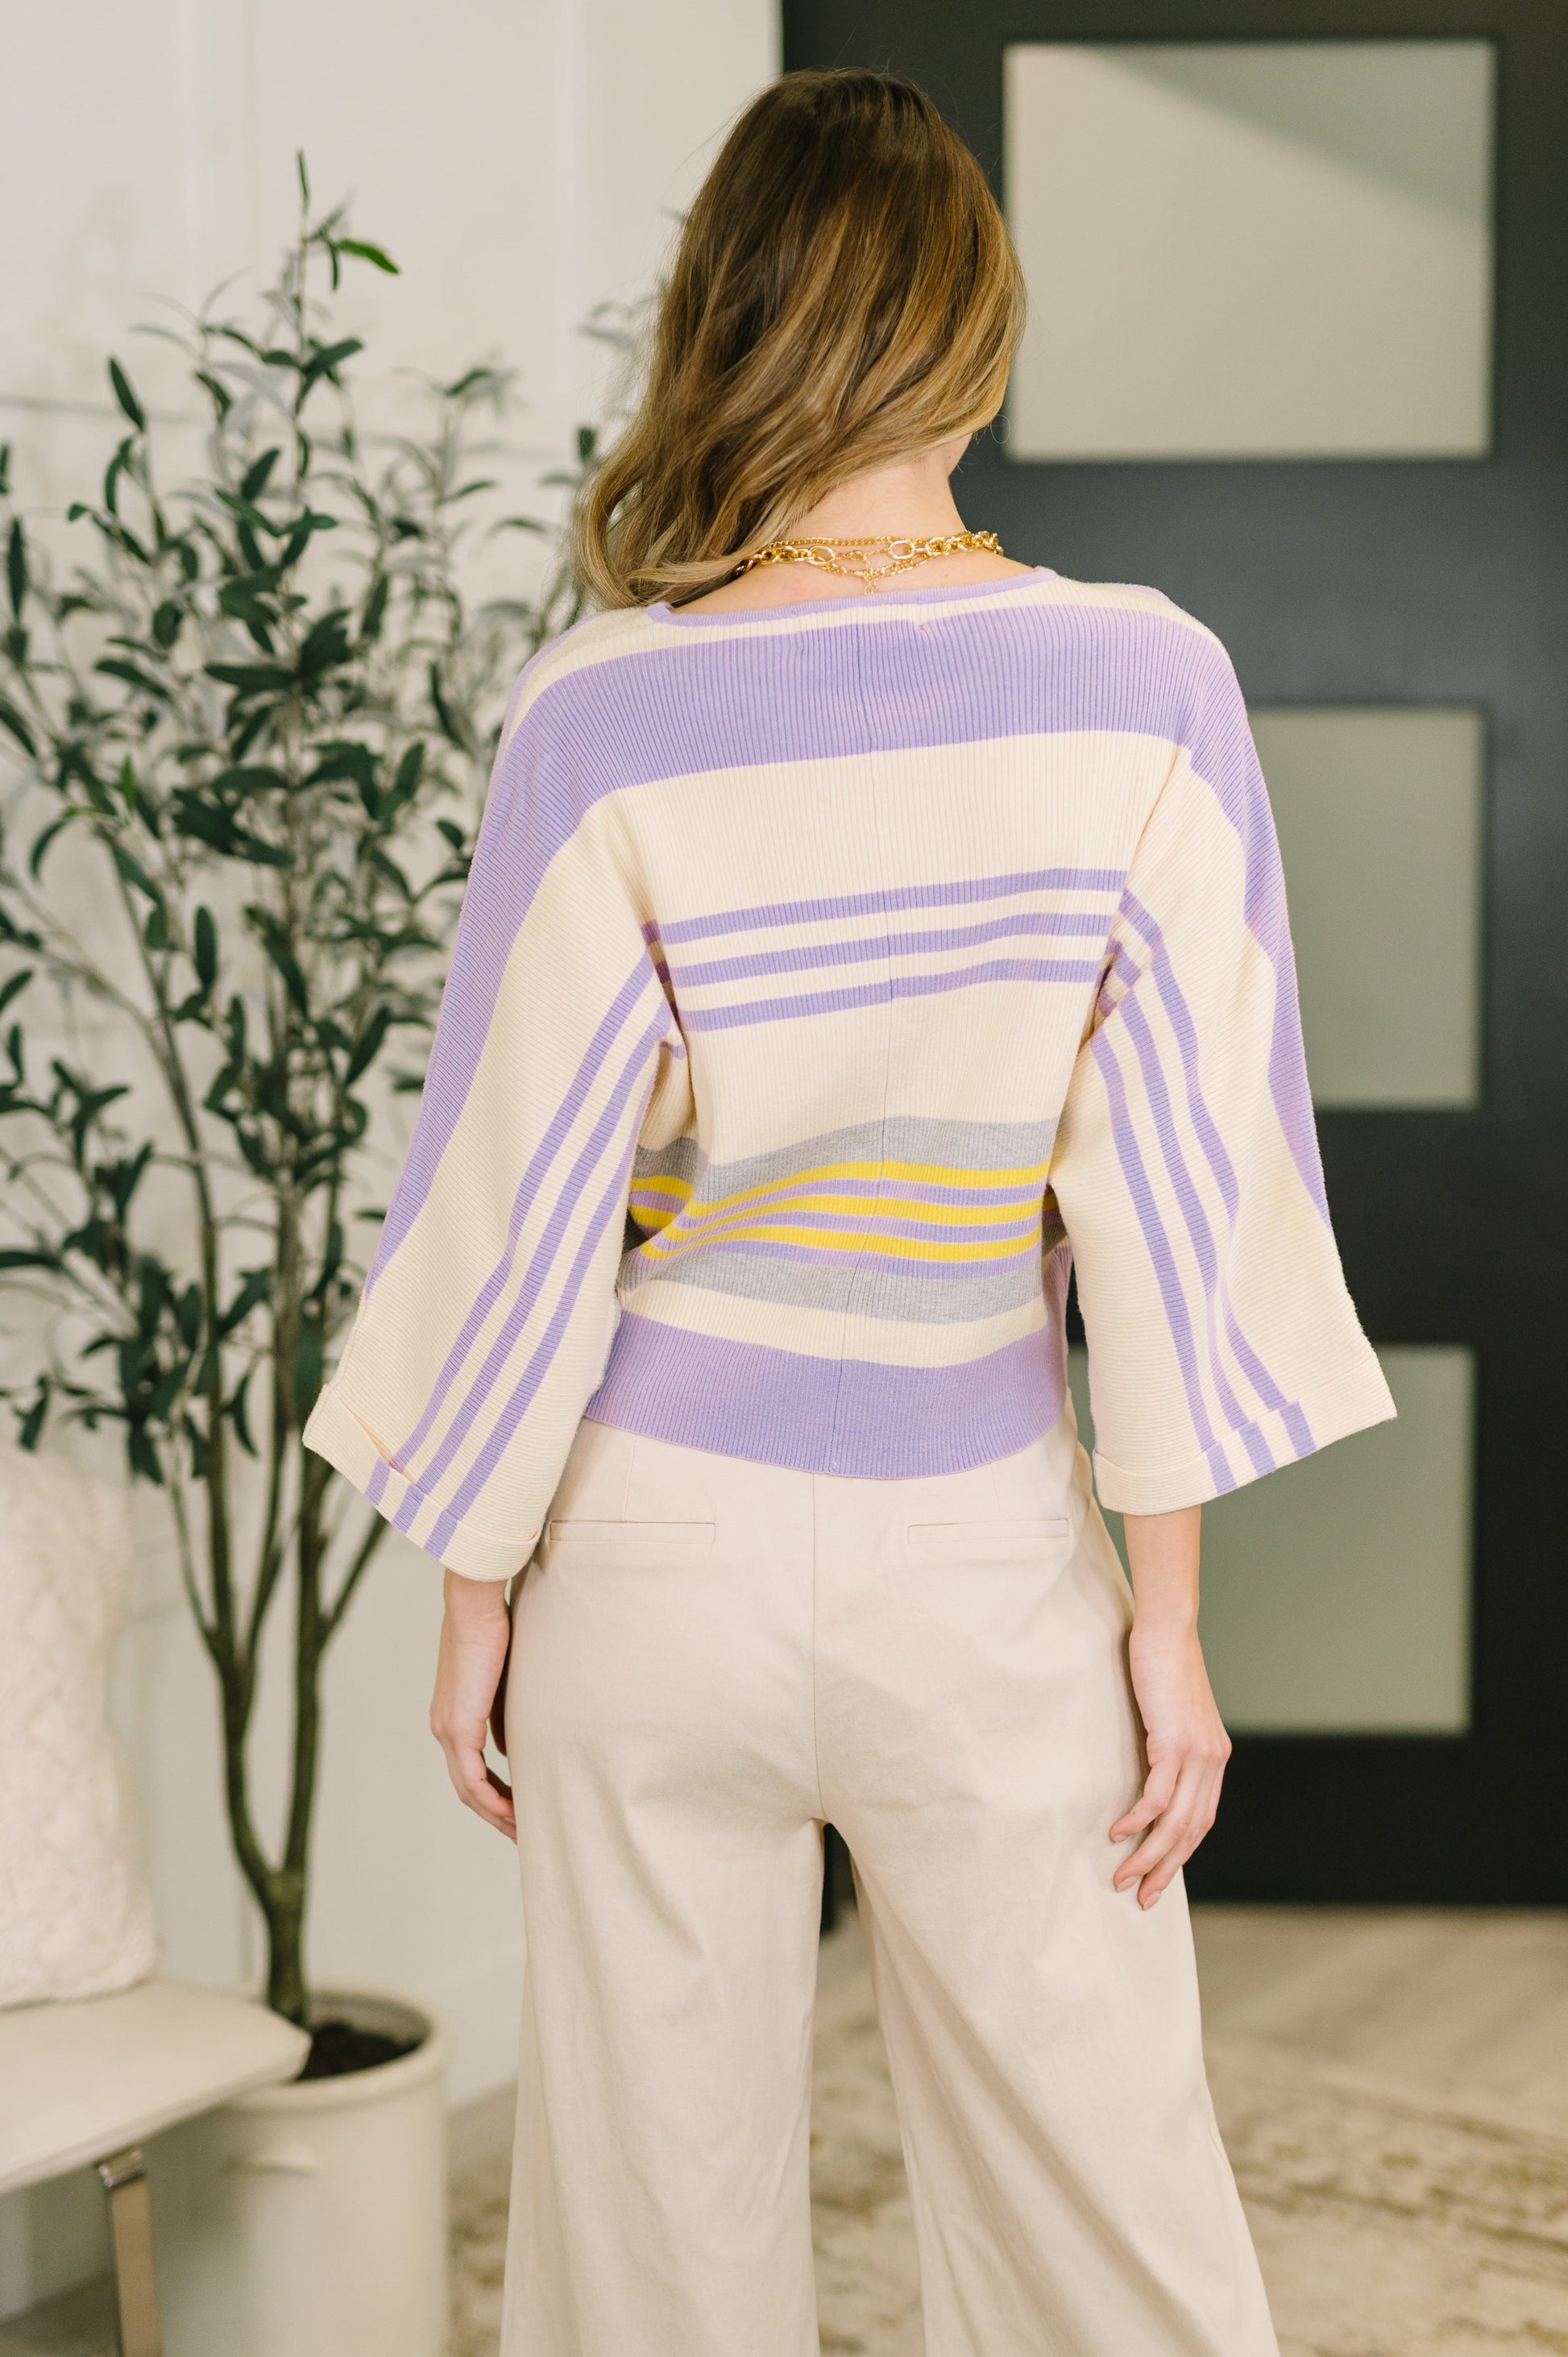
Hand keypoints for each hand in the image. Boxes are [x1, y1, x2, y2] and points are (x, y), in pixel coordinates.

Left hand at [430, 1569, 515, 1839]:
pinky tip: (513, 1813)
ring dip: (495, 1815)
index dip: (495, 1793)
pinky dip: (493, 1801)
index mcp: (452, 1715)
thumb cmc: (494, 1627)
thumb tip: (511, 1746)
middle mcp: (443, 1727)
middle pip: (467, 1788)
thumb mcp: (503, 1678)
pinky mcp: (458, 1727)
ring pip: (468, 1790)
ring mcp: (447, 1729)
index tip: (520, 1808)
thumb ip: (503, 1712)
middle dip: (495, 1814)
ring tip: (523, 1832)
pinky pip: (473, 1780)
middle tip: (523, 1833)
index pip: (470, 1767)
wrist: (475, 1604)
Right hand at [1110, 1617, 1230, 1905]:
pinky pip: (1156, 1796)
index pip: (1201, 1821)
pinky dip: (1136, 1819)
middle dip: (1164, 1868)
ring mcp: (1196, 1754)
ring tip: (1122, 1876)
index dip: (1179, 1855)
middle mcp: (1212, 1762)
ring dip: (1147, 1854)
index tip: (1155, 1877)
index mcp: (1215, 1758)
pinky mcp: (1174, 1743)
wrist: (1168, 1630)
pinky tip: (1117, 1832)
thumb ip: (1169, 1745)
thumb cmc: (1163, 1666)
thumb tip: (1149, 1770)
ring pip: (1174, 1822)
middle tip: (1139, 1895)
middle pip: (1191, 1832)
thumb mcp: (1173, 1713)